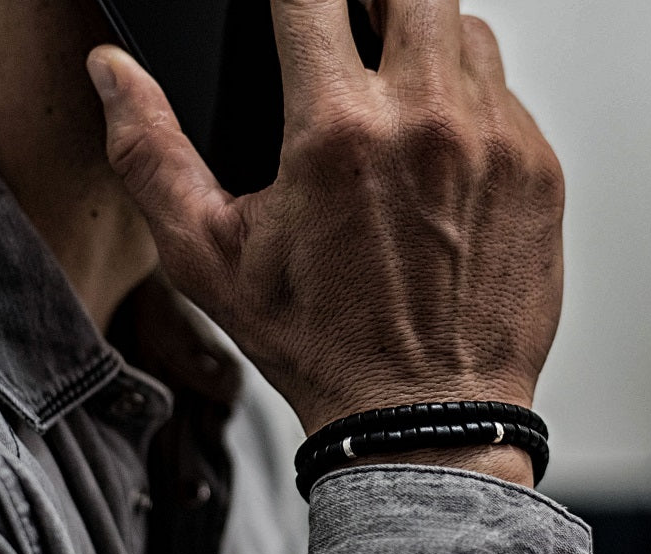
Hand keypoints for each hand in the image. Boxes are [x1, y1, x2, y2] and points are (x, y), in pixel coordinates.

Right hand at [87, 0, 562, 484]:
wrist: (421, 416)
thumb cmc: (318, 345)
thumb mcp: (205, 259)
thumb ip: (148, 154)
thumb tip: (112, 75)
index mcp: (335, 131)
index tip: (284, 10)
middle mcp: (425, 120)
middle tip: (342, 31)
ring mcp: (495, 139)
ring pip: (462, 23)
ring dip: (419, 39)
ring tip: (386, 96)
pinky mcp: (538, 167)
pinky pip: (503, 88)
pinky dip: (467, 95)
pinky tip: (434, 149)